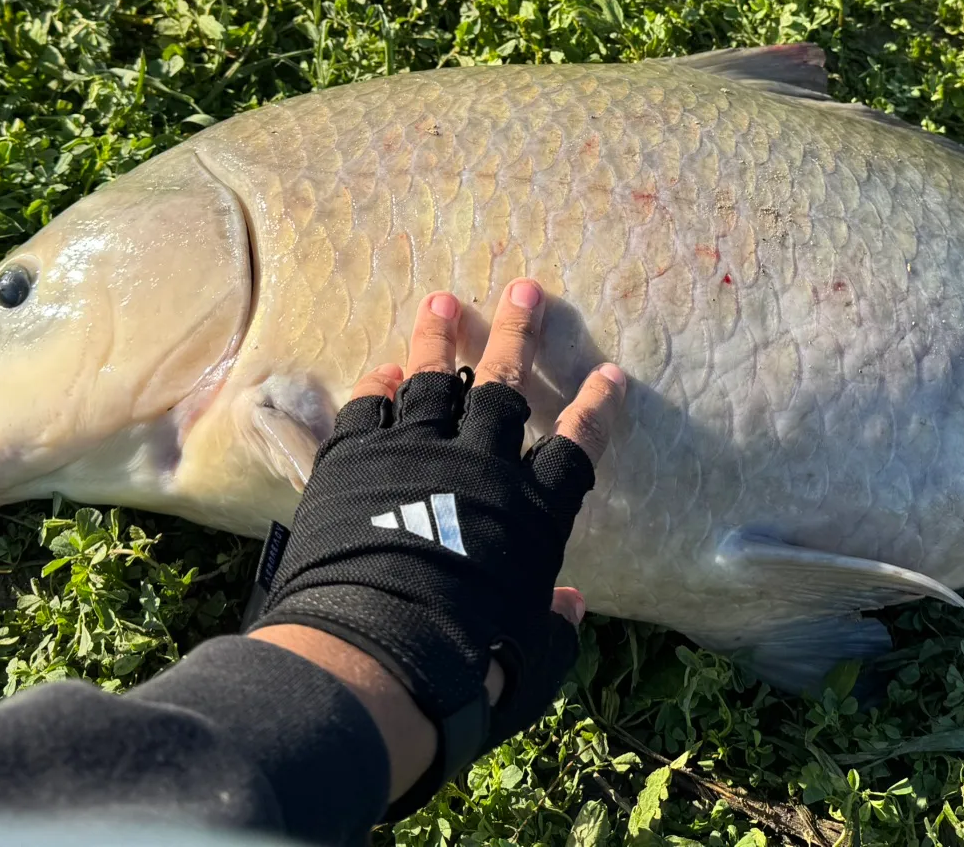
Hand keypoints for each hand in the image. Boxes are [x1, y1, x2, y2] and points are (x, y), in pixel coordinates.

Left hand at [251, 279, 625, 813]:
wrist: (373, 657)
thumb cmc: (466, 674)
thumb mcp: (529, 663)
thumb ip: (553, 627)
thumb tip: (570, 606)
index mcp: (530, 512)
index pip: (576, 447)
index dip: (595, 408)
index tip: (610, 373)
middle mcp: (478, 467)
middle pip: (505, 385)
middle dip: (518, 333)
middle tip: (524, 288)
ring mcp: (413, 454)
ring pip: (434, 379)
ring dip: (441, 338)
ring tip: (442, 301)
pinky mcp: (354, 461)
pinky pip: (370, 409)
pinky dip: (378, 387)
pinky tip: (384, 370)